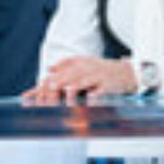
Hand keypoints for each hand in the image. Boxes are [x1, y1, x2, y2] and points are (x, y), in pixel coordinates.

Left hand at [21, 57, 136, 104]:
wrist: (125, 72)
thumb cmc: (101, 70)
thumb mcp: (83, 63)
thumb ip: (66, 65)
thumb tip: (49, 69)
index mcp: (78, 65)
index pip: (60, 72)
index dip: (48, 81)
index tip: (38, 90)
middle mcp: (87, 69)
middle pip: (70, 75)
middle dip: (59, 82)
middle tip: (49, 88)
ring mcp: (97, 77)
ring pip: (84, 81)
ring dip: (75, 87)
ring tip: (66, 94)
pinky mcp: (108, 85)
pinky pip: (101, 90)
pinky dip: (95, 95)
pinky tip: (89, 100)